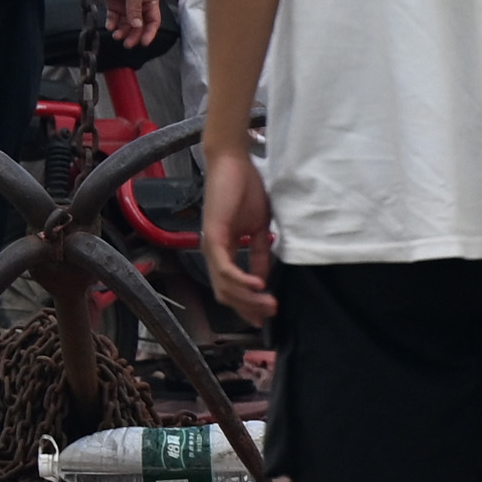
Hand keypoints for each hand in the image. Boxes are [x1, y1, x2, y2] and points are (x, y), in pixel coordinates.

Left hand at [98, 0, 163, 48]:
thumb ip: (135, 10)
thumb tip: (137, 26)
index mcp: (149, 2)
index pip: (153, 21)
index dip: (149, 33)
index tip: (143, 43)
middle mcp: (139, 6)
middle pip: (138, 26)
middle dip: (134, 35)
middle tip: (127, 44)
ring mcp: (126, 6)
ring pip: (126, 24)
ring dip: (122, 31)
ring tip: (116, 36)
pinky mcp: (114, 4)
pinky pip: (114, 18)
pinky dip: (112, 24)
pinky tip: (109, 27)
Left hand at [202, 148, 277, 327]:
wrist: (234, 164)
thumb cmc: (246, 189)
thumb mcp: (259, 227)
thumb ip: (259, 252)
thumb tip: (264, 277)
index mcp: (223, 251)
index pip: (230, 287)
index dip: (247, 305)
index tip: (265, 318)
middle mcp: (212, 253)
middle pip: (226, 293)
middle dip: (248, 308)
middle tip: (270, 315)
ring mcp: (211, 246)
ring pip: (224, 285)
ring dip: (248, 298)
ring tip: (269, 303)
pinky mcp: (213, 236)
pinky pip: (224, 267)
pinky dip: (240, 279)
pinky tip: (258, 285)